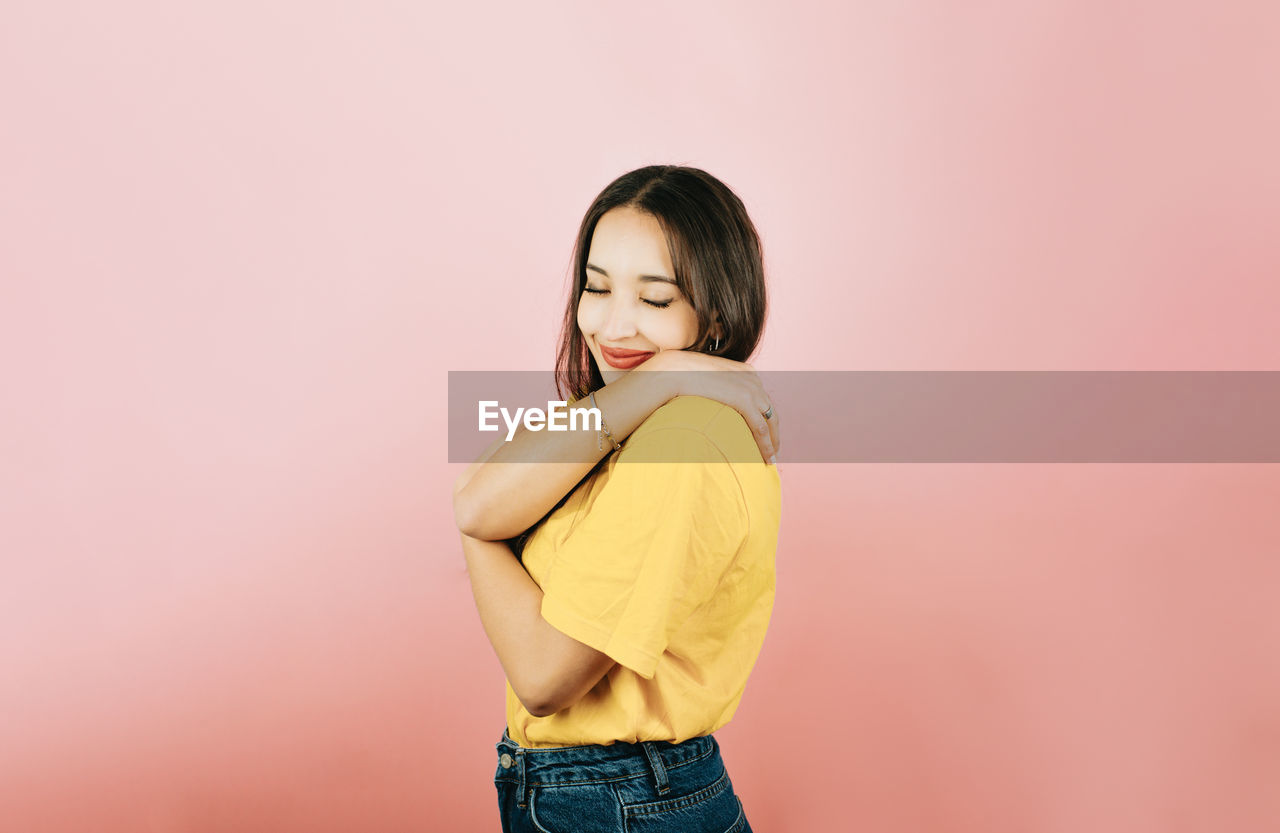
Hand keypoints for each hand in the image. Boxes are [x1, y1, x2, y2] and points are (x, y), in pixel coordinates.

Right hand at [638, 350, 779, 464]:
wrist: (673, 372)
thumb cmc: (681, 377)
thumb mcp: (708, 379)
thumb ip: (719, 389)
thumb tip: (715, 404)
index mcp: (746, 371)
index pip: (763, 399)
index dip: (766, 418)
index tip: (767, 435)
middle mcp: (753, 378)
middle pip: (770, 410)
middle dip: (774, 433)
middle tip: (773, 452)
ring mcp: (750, 388)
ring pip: (769, 421)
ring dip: (772, 443)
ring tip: (770, 460)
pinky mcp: (744, 400)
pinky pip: (760, 427)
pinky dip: (766, 445)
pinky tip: (766, 458)